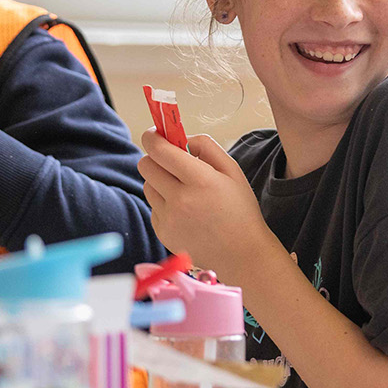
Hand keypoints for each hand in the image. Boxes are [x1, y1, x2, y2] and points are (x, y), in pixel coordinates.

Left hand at [137, 131, 280, 281]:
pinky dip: (164, 203)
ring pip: (147, 186)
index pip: (159, 150)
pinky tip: (185, 212)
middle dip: (154, 158)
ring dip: (159, 181)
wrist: (242, 253)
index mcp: (200, 180)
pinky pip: (153, 207)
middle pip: (145, 165)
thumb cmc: (239, 208)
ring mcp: (169, 219)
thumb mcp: (232, 170)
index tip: (154, 133)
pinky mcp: (163, 233)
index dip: (152, 137)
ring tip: (183, 190)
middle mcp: (180, 199)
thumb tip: (181, 138)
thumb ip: (206, 146)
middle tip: (170, 161)